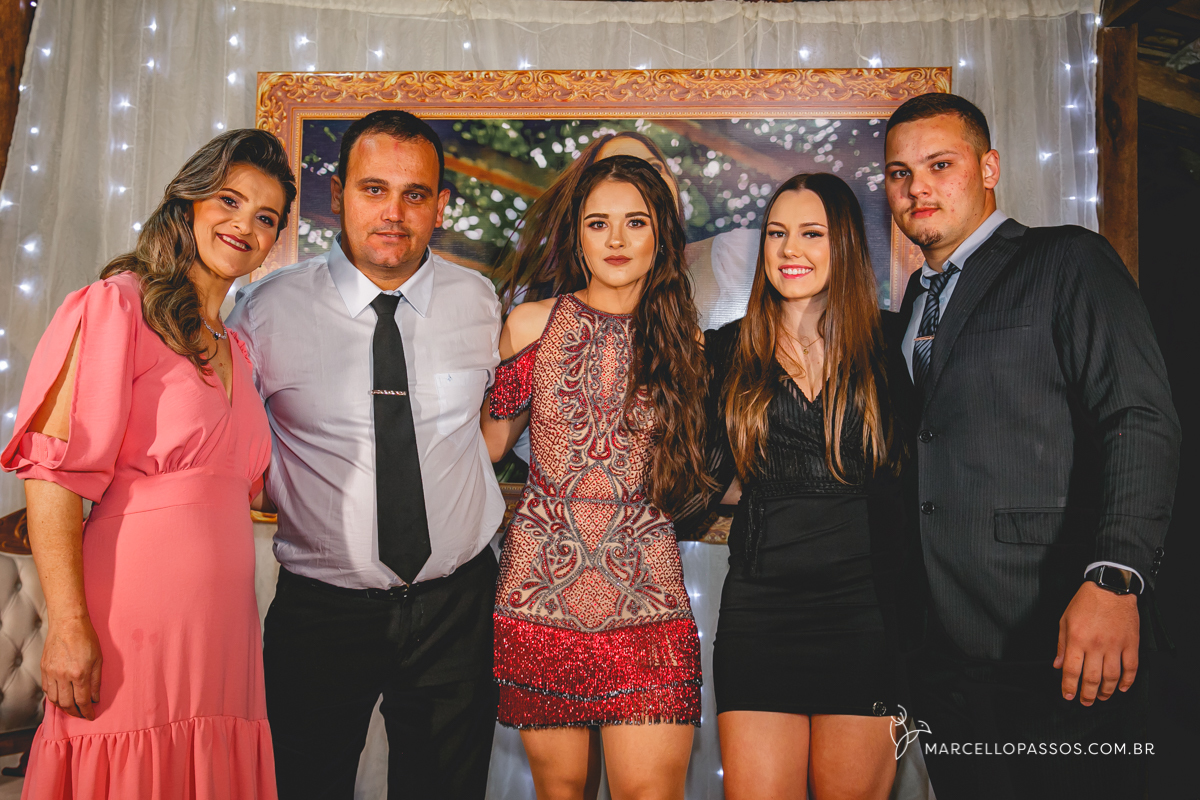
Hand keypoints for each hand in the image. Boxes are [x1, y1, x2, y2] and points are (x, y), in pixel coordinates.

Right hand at [41, 615, 102, 719]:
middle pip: (67, 704)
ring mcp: (51, 673)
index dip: (87, 711)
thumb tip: (96, 698)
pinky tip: (60, 697)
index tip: (91, 716)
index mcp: (80, 674)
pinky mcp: (44, 669)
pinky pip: (46, 689)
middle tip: (81, 714)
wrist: (68, 623)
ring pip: (54, 699)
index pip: (83, 701)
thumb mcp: (99, 659)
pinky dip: (53, 697)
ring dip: (63, 707)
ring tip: (71, 708)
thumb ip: (97, 681)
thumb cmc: (87, 638)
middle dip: (75, 712)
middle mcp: (63, 676)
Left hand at [1053, 581, 1138, 704]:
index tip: (1068, 696)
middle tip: (1085, 702)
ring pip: (1112, 677)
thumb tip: (1057, 665)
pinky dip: (1127, 681)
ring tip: (1101, 697)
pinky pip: (1131, 668)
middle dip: (1087, 694)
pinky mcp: (1131, 644)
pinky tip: (1122, 688)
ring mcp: (1115, 645)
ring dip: (1106, 691)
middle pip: (1092, 678)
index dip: (1069, 687)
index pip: (1071, 670)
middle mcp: (1096, 645)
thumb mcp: (1065, 620)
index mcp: (1077, 639)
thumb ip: (1062, 645)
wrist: (1110, 587)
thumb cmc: (1085, 602)